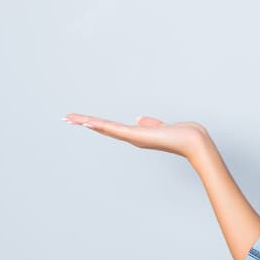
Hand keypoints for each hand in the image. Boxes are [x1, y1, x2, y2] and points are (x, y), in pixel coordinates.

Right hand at [64, 113, 209, 159]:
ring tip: (70, 117)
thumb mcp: (162, 127)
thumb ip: (150, 123)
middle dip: (85, 123)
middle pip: (104, 128)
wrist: (192, 141)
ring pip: (105, 128)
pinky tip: (87, 121)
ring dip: (87, 122)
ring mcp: (133, 137)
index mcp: (138, 135)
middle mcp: (133, 138)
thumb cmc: (182, 135)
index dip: (97, 124)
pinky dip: (100, 125)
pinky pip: (114, 129)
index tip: (83, 120)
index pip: (113, 128)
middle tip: (67, 118)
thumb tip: (139, 119)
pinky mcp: (136, 135)